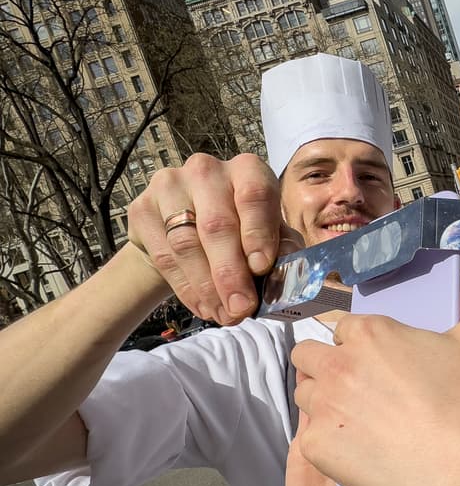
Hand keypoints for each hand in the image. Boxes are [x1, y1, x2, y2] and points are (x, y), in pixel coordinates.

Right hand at [127, 153, 300, 324]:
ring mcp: (170, 186)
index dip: (258, 234)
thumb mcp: (272, 235)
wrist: (188, 228)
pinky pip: (164, 256)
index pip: (254, 196)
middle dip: (230, 273)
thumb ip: (284, 250)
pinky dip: (187, 288)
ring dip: (208, 288)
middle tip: (242, 307)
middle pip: (216, 225)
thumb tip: (289, 277)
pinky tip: (204, 307)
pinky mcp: (143, 209)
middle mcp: (207, 170)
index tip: (261, 268)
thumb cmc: (242, 230)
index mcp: (248, 170)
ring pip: (186, 243)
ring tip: (224, 315)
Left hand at [291, 263, 459, 485]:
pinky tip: (359, 452)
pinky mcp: (317, 445)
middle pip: (306, 356)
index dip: (356, 345)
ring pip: (304, 395)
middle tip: (357, 391)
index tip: (374, 365)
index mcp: (368, 333)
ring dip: (323, 404)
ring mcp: (323, 405)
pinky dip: (329, 445)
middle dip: (325, 367)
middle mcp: (337, 364)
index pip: (341, 329)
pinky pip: (308, 439)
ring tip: (358, 422)